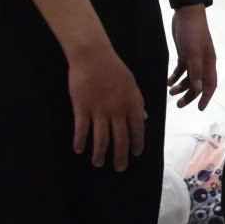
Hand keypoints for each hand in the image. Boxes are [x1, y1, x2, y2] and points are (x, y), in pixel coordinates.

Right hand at [67, 40, 146, 170]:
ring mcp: (99, 110)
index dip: (137, 144)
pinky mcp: (82, 107)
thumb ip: (138, 104)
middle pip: (120, 140)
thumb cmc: (114, 69)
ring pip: (101, 139)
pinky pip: (82, 129)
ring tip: (98, 163)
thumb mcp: (132, 85)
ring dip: (100, 154)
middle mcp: (118, 111)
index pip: (137, 130)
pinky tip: (79, 149)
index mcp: (133, 104)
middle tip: (119, 168)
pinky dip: (80, 141)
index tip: (135, 154)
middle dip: (120, 157)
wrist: (93, 55)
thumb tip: (145, 119)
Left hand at [167, 6, 217, 109]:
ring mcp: (194, 58)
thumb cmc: (192, 33)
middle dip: (190, 95)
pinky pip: (181, 69)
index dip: (206, 97)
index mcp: (209, 63)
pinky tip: (169, 81)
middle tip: (178, 104)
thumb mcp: (193, 53)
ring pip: (189, 78)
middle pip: (198, 84)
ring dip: (181, 86)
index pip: (210, 85)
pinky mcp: (185, 53)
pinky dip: (175, 76)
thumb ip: (196, 71)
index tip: (200, 109)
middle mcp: (203, 63)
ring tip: (170, 91)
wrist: (186, 13)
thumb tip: (197, 89)